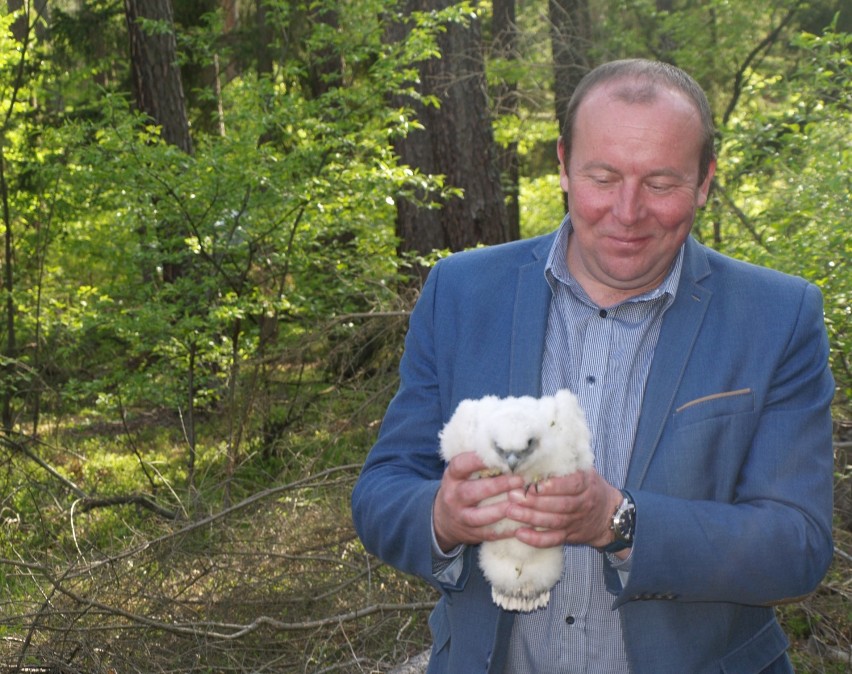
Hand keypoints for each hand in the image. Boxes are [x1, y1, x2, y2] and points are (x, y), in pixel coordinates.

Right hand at [433, 451, 525, 552]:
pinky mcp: (470, 534)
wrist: (442, 519)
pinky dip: (505, 531)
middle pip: (472, 492)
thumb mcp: (461, 473)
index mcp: (452, 477)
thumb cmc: (461, 487)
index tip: (500, 456)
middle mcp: (453, 497)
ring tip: (521, 502)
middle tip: (519, 480)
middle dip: (497, 486)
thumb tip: (507, 448)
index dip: (478, 460)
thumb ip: (478, 463)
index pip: (460, 465)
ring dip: (501, 509)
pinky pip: (489, 533)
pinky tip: (521, 524)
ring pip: (479, 516)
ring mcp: (460, 517)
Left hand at [505, 468, 623, 552]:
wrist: (608, 515)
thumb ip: (566, 463)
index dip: (553, 486)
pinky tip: (520, 534)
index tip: (534, 484)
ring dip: (530, 518)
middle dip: (534, 501)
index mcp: (586, 484)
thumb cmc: (589, 487)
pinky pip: (553, 540)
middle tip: (513, 495)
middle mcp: (582, 503)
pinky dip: (536, 539)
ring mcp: (575, 522)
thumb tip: (539, 446)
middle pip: (559, 505)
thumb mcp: (585, 470)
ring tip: (510, 511)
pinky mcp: (569, 537)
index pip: (572, 485)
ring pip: (553, 522)